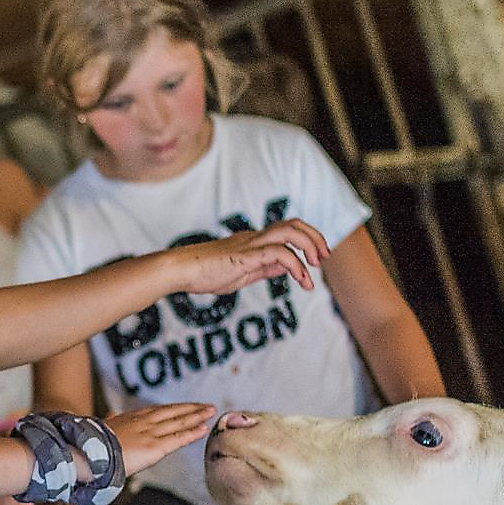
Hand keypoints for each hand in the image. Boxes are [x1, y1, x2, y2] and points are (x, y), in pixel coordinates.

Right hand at [104, 402, 216, 472]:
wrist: (91, 452)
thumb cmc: (94, 442)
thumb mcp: (102, 426)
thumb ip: (110, 420)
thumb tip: (111, 414)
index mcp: (133, 417)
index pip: (159, 410)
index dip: (175, 408)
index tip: (187, 406)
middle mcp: (145, 422)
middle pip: (173, 412)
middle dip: (191, 409)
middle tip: (207, 406)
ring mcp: (152, 433)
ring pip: (179, 422)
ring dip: (196, 417)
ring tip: (210, 412)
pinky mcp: (156, 447)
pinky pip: (178, 439)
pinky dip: (192, 433)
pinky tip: (204, 429)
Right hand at [164, 220, 328, 295]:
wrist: (179, 270)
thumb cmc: (203, 274)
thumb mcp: (242, 274)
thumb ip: (264, 269)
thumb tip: (287, 268)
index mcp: (252, 241)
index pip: (287, 231)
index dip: (307, 241)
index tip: (316, 260)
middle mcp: (254, 238)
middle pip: (293, 224)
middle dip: (314, 238)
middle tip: (324, 258)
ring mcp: (250, 244)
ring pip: (289, 231)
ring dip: (310, 245)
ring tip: (316, 265)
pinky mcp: (246, 255)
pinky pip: (279, 253)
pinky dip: (296, 265)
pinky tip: (302, 280)